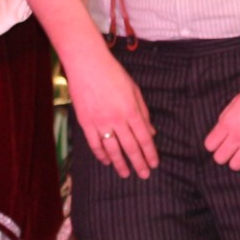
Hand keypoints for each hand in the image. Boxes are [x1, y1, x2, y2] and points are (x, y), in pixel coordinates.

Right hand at [67, 48, 156, 177]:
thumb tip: (151, 132)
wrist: (87, 63)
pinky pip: (94, 144)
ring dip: (120, 163)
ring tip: (125, 174)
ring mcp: (100, 122)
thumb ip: (143, 112)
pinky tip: (107, 161)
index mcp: (131, 110)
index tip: (154, 164)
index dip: (150, 153)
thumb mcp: (134, 90)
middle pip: (130, 147)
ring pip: (112, 149)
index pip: (144, 138)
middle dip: (138, 163)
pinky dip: (101, 154)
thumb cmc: (113, 73)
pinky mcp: (85, 122)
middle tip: (144, 175)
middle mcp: (117, 119)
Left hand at [204, 79, 239, 172]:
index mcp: (227, 122)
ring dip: (237, 160)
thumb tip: (221, 131)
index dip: (214, 145)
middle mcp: (237, 135)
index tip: (221, 142)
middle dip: (224, 155)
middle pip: (220, 158)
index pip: (209, 145)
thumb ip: (226, 118)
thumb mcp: (236, 101)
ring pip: (235, 166)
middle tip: (232, 149)